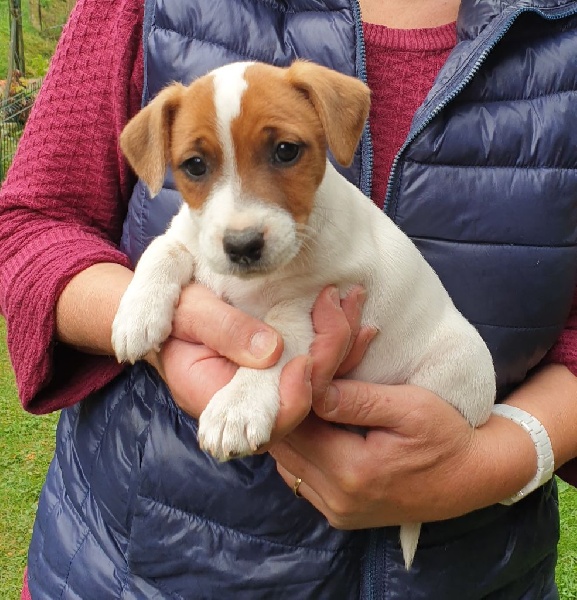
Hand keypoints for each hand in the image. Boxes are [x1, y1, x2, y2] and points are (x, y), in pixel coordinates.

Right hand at [147, 283, 373, 445]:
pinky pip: (313, 364)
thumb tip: (274, 350)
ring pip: (315, 383)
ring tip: (352, 300)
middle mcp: (247, 404)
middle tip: (340, 305)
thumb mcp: (188, 312)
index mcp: (216, 400)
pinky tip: (350, 312)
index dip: (292, 398)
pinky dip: (334, 338)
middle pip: (302, 401)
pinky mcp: (277, 370)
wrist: (163, 310)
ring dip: (340, 342)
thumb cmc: (169, 309)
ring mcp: (265, 388)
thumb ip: (225, 331)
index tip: (303, 359)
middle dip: (331, 355)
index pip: (266, 423)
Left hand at [270, 379, 538, 528]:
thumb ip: (358, 400)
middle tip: (301, 376)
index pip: (297, 425)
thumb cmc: (446, 436)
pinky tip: (317, 426)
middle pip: (285, 445)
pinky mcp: (339, 514)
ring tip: (308, 398)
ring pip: (287, 462)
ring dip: (293, 429)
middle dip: (289, 408)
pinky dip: (302, 450)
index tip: (303, 363)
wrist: (472, 478)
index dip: (293, 390)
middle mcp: (337, 499)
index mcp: (353, 472)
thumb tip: (312, 387)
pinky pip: (301, 477)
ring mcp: (336, 511)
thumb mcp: (410, 407)